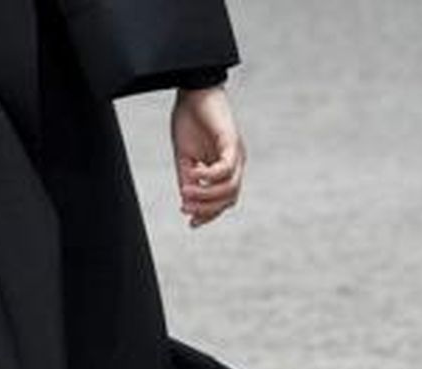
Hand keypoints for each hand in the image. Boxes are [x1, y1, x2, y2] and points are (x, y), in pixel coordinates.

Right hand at [172, 86, 244, 227]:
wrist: (193, 92)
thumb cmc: (190, 122)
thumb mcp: (185, 157)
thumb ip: (188, 180)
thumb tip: (187, 202)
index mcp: (225, 168)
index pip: (224, 200)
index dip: (209, 215)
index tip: (190, 223)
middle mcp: (235, 163)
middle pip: (230, 198)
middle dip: (207, 209)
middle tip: (184, 207)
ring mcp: (236, 153)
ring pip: (230, 188)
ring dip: (207, 195)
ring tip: (186, 192)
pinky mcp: (231, 142)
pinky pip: (226, 168)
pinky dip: (209, 177)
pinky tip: (193, 173)